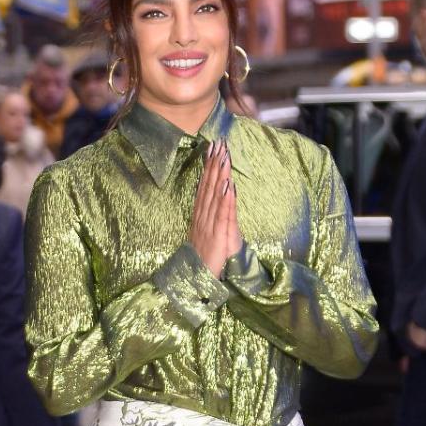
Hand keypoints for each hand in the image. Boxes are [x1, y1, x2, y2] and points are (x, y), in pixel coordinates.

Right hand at [189, 139, 240, 278]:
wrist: (196, 281)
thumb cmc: (202, 261)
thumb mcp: (205, 236)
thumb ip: (209, 219)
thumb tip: (214, 202)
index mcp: (200, 217)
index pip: (204, 187)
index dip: (208, 168)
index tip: (212, 149)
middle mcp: (203, 218)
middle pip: (209, 187)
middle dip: (214, 165)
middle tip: (218, 144)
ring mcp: (209, 226)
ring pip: (215, 196)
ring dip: (220, 175)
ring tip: (224, 157)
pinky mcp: (218, 237)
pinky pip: (223, 215)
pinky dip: (226, 199)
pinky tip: (228, 184)